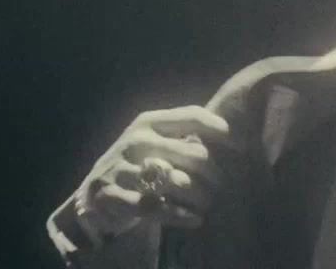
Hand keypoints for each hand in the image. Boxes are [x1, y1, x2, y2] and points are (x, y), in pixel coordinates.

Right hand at [72, 105, 237, 238]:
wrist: (94, 194)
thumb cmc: (135, 164)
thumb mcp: (153, 141)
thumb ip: (182, 135)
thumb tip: (231, 136)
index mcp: (148, 122)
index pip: (192, 116)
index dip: (221, 130)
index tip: (241, 145)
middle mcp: (136, 141)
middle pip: (193, 154)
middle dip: (215, 172)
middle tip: (225, 184)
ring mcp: (122, 168)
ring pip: (178, 182)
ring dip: (201, 196)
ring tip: (210, 202)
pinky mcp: (112, 197)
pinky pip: (156, 207)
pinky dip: (180, 215)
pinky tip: (196, 219)